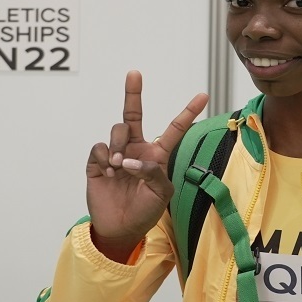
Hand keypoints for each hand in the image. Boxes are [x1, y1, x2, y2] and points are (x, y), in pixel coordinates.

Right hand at [85, 70, 208, 260]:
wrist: (120, 228)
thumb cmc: (146, 212)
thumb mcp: (162, 194)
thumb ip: (154, 173)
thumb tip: (131, 159)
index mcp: (157, 155)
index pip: (173, 129)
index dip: (187, 112)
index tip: (203, 95)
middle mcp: (136, 149)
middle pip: (133, 114)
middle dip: (133, 93)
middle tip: (134, 73)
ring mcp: (116, 154)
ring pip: (118, 130)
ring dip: (119, 144)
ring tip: (119, 166)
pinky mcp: (97, 162)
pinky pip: (100, 147)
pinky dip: (105, 158)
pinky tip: (109, 172)